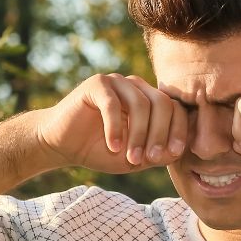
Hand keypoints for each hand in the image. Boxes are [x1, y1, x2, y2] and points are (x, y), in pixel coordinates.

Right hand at [33, 73, 186, 173]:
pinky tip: (113, 146)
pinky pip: (113, 104)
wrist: (62, 145)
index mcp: (150, 100)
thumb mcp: (134, 158)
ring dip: (138, 135)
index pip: (176, 108)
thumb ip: (156, 154)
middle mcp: (136, 87)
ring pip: (141, 104)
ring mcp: (117, 82)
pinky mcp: (97, 84)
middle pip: (162, 104)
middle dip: (160, 134)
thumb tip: (178, 151)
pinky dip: (115, 128)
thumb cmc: (100, 150)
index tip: (173, 153)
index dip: (179, 131)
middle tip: (151, 159)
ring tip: (131, 159)